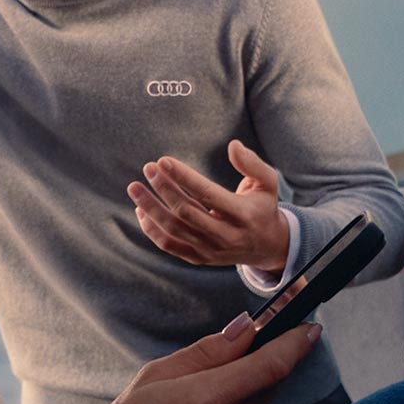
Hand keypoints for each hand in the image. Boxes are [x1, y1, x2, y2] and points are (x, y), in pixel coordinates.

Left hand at [128, 140, 289, 273]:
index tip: (163, 161)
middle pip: (186, 212)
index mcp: (243, 214)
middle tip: (148, 168)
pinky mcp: (200, 258)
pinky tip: (141, 210)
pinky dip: (152, 229)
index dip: (183, 176)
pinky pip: (170, 245)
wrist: (268, 247)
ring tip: (135, 188)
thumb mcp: (268, 182)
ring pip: (173, 230)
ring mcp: (211, 250)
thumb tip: (233, 145)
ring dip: (150, 208)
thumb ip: (252, 163)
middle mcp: (226, 235)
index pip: (207, 194)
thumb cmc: (263, 206)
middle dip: (164, 189)